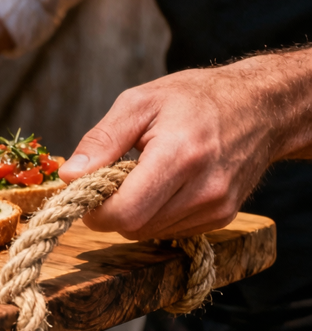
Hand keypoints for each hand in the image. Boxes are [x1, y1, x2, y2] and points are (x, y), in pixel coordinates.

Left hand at [58, 61, 287, 240]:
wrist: (262, 107)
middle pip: (132, 227)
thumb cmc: (194, 98)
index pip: (124, 213)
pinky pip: (168, 230)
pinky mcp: (221, 218)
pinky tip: (164, 184)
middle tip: (112, 175)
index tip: (86, 187)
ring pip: (147, 232)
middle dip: (110, 208)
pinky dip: (154, 213)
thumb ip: (101, 141)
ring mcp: (216, 209)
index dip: (95, 208)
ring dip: (133, 211)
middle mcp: (203, 190)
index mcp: (180, 156)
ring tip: (143, 173)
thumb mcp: (139, 103)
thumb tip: (69, 176)